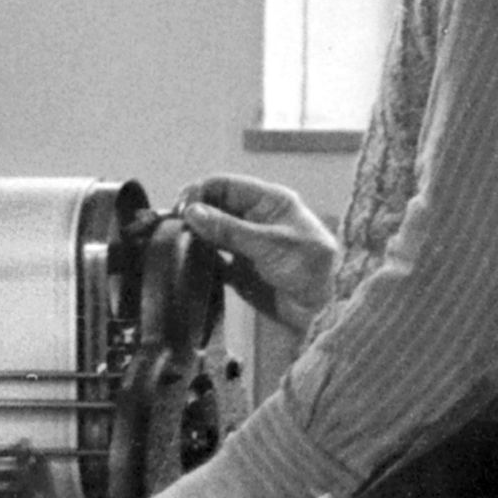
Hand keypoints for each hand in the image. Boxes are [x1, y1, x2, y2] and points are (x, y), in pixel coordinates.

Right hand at [166, 175, 339, 334]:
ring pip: (211, 231)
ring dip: (194, 236)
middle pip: (215, 206)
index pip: (227, 185)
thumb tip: (193, 212)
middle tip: (174, 228)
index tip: (182, 209)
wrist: (323, 312)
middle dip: (194, 213)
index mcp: (269, 201)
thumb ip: (230, 229)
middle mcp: (256, 218)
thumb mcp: (271, 245)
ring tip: (176, 245)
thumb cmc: (310, 270)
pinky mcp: (240, 269)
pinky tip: (188, 263)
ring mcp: (247, 243)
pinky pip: (213, 258)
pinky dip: (200, 259)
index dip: (201, 192)